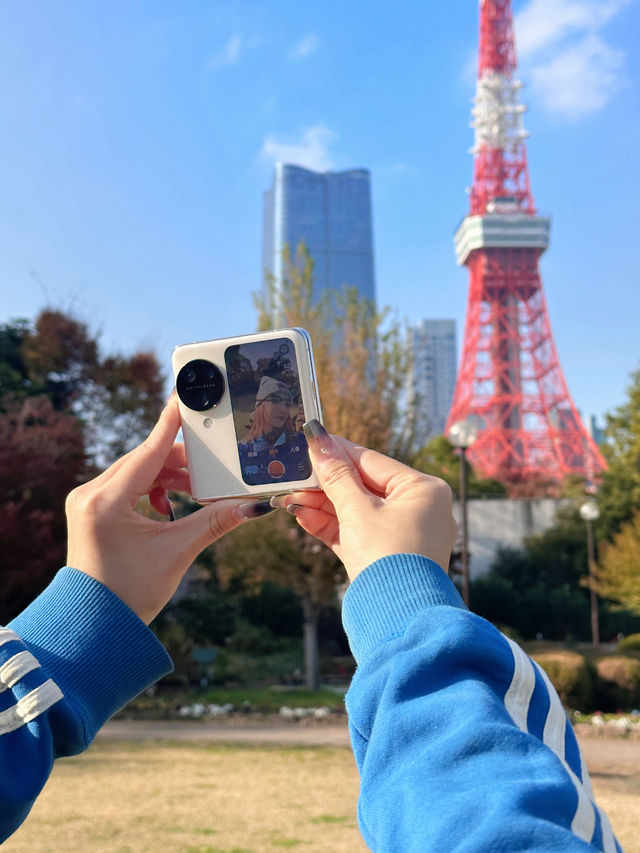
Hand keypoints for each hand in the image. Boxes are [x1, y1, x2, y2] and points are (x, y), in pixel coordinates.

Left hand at [65, 395, 273, 622]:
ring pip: (136, 471)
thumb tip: (253, 506)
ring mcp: (88, 501)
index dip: (170, 427)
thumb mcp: (177, 553)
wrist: (96, 626)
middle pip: (143, 460)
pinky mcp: (92, 509)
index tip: (184, 399)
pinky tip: (171, 501)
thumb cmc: (130, 594)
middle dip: (179, 461)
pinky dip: (153, 487)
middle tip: (211, 464)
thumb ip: (214, 522)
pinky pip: (127, 484)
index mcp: (106, 502)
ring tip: (197, 488)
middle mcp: (90, 494)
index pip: (147, 452)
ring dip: (168, 476)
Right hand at [272, 420, 457, 581]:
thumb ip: (336, 476)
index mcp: (423, 490)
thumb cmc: (387, 556)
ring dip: (323, 504)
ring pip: (357, 510)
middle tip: (294, 474)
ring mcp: (404, 533)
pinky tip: (302, 516)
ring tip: (290, 497)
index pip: (372, 461)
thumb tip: (319, 440)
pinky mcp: (387, 554)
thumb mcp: (357, 510)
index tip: (311, 442)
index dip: (338, 452)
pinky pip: (358, 531)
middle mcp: (419, 508)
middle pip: (363, 485)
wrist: (396, 618)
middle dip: (326, 483)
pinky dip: (332, 525)